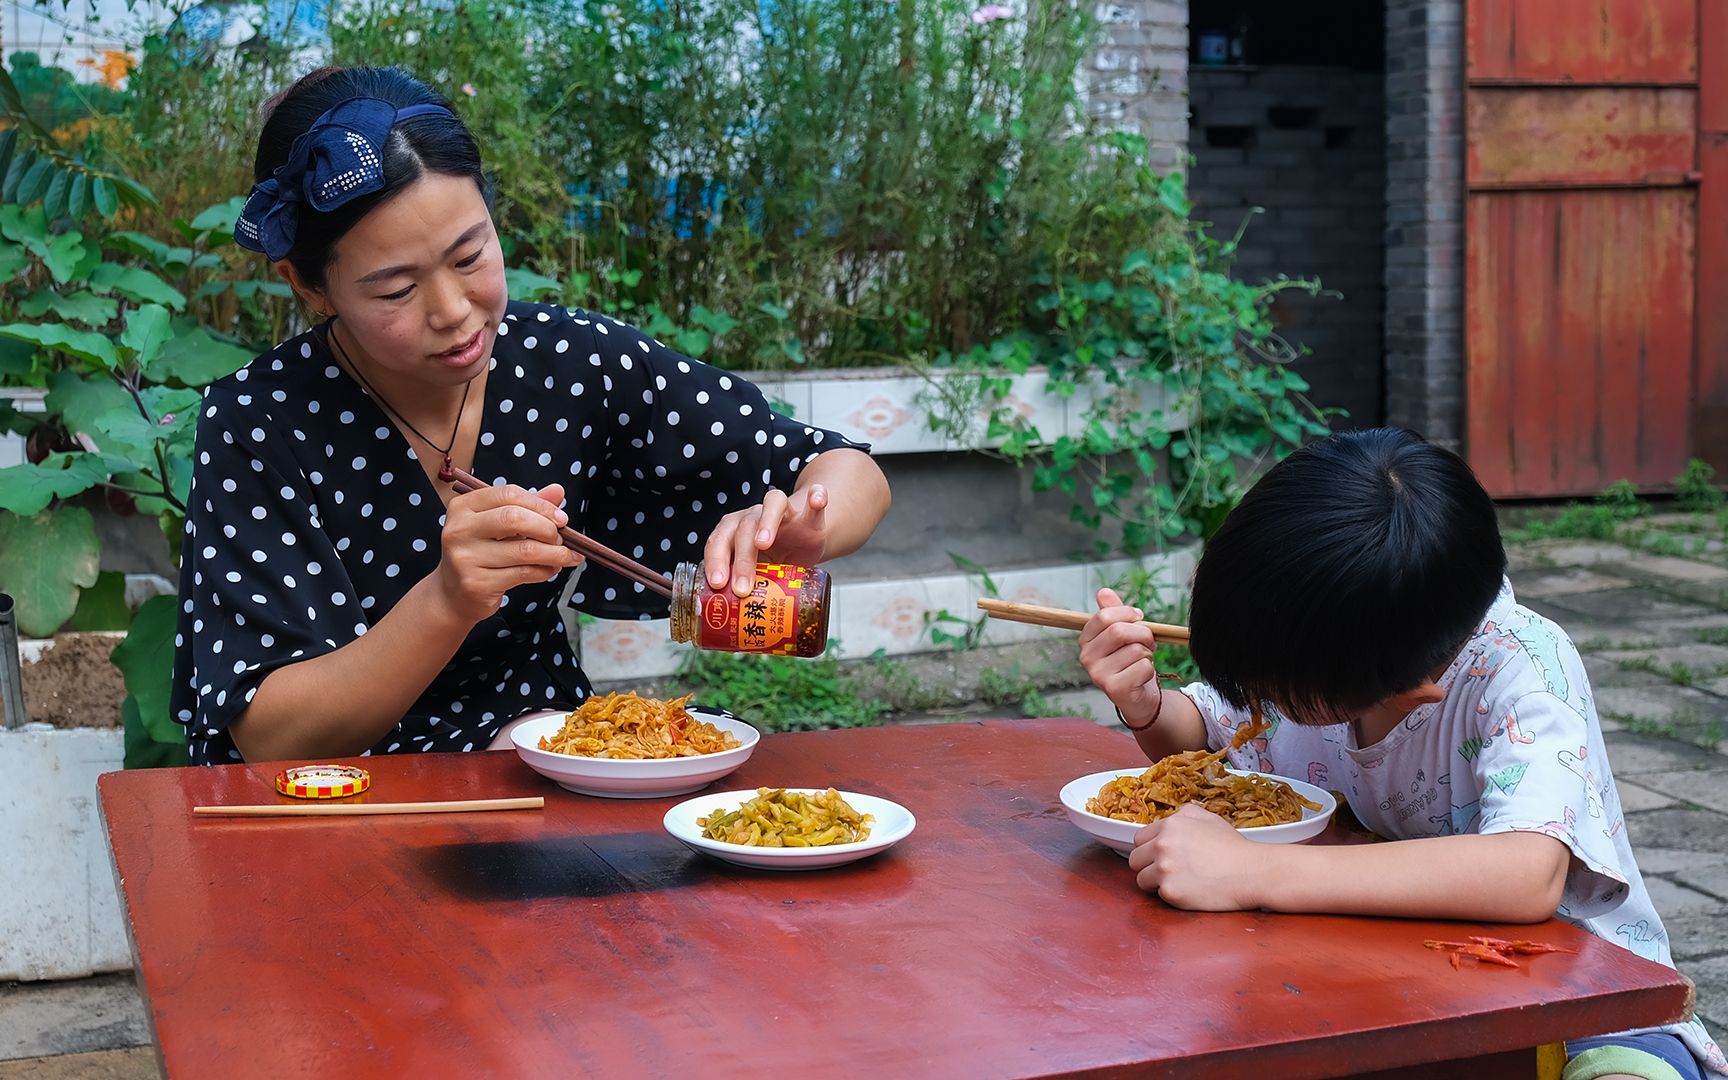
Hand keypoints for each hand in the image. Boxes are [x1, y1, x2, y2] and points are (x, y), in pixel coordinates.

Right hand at [433, 482, 582, 622]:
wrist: (454, 594)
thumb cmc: (480, 553)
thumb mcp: (499, 525)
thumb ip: (527, 506)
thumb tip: (558, 491)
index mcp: (463, 507)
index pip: (508, 494)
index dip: (540, 505)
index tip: (561, 518)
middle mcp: (459, 530)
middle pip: (514, 518)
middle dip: (547, 528)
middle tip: (561, 538)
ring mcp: (465, 558)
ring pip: (524, 550)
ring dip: (554, 553)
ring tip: (565, 556)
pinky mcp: (476, 583)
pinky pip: (523, 573)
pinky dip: (544, 571)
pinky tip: (550, 569)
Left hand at [704, 484, 830, 595]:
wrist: (801, 544)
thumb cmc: (772, 560)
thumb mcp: (755, 574)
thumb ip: (741, 586)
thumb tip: (724, 621)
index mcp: (735, 530)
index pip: (719, 539)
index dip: (715, 559)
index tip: (717, 584)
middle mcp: (755, 516)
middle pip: (744, 528)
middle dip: (741, 558)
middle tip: (741, 587)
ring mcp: (783, 512)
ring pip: (773, 506)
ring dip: (766, 523)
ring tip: (763, 543)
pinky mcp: (810, 515)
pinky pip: (814, 502)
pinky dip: (816, 498)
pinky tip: (817, 501)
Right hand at [1079, 588, 1161, 727]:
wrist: (1138, 697)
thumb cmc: (1130, 662)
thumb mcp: (1123, 634)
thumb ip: (1114, 613)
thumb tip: (1103, 591)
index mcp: (1086, 641)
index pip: (1104, 616)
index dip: (1127, 613)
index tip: (1139, 617)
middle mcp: (1086, 658)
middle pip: (1119, 631)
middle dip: (1142, 633)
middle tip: (1149, 641)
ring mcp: (1097, 674)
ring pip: (1135, 649)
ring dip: (1147, 654)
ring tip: (1143, 661)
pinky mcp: (1113, 688)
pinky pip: (1142, 666)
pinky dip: (1149, 669)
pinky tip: (1141, 676)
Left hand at [1127, 804, 1263, 910]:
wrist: (1252, 872)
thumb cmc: (1234, 847)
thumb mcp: (1209, 818)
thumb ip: (1184, 815)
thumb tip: (1170, 819)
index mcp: (1169, 825)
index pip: (1139, 839)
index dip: (1150, 849)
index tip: (1161, 856)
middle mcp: (1162, 845)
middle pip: (1135, 859)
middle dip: (1149, 866)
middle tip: (1170, 871)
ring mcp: (1164, 868)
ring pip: (1141, 879)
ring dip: (1157, 883)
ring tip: (1181, 882)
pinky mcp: (1170, 891)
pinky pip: (1158, 895)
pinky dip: (1171, 896)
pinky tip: (1190, 890)